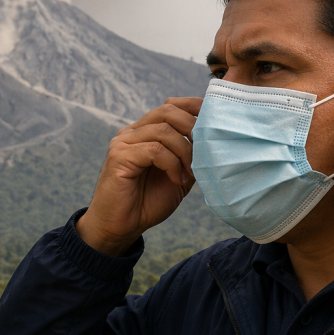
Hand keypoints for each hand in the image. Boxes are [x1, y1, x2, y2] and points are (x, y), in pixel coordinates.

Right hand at [76, 98, 201, 255]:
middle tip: (205, 150)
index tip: (214, 120)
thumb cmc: (148, 203)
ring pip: (163, 131)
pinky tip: (177, 180)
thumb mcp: (179, 175)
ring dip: (185, 152)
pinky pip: (154, 150)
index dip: (193, 107)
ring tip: (190, 173)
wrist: (121, 228)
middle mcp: (132, 132)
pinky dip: (172, 164)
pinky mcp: (119, 157)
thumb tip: (214, 139)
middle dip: (193, 128)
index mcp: (144, 132)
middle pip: (167, 111)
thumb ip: (191, 155)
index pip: (170, 106)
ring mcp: (123, 142)